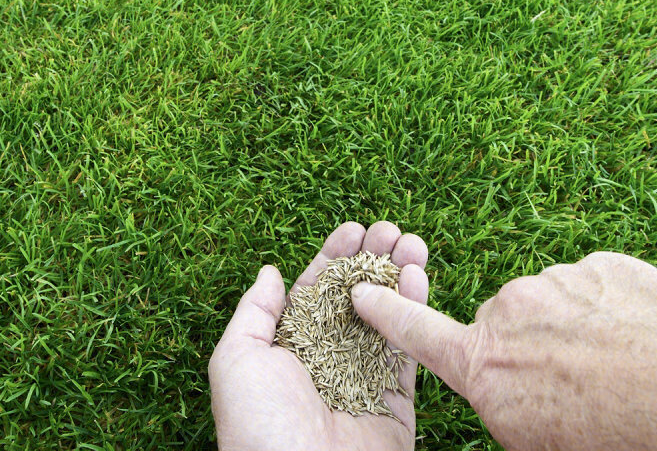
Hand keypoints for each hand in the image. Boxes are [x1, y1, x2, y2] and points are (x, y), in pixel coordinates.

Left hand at [208, 221, 429, 450]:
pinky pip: (408, 348)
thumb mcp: (237, 360)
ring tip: (413, 244)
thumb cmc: (259, 426)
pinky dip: (416, 312)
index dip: (336, 257)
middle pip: (357, 296)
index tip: (354, 229)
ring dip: (400, 276)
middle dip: (373, 259)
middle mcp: (330, 356)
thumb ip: (254, 313)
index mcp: (293, 345)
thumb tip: (269, 272)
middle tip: (390, 230)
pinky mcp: (395, 398)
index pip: (318, 289)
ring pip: (387, 314)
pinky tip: (419, 279)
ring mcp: (364, 375)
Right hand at [352, 251, 656, 450]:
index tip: (359, 288)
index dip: (386, 311)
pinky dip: (607, 308)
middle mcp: (508, 315)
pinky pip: (590, 286)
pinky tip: (635, 338)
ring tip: (615, 365)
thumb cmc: (619, 437)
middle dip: (526, 344)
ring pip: (551, 302)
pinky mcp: (597, 264)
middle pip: (504, 324)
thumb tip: (499, 388)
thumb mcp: (538, 442)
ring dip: (571, 326)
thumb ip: (503, 405)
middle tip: (576, 382)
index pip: (418, 334)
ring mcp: (553, 282)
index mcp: (486, 367)